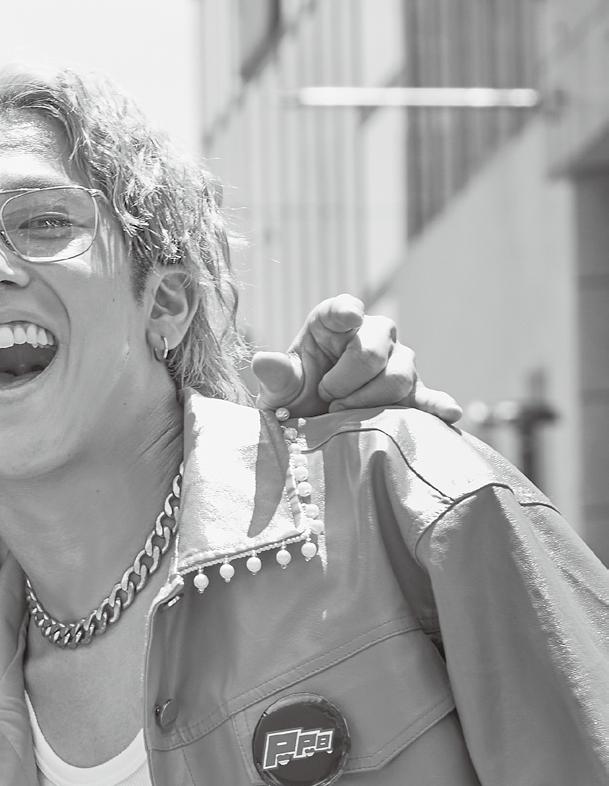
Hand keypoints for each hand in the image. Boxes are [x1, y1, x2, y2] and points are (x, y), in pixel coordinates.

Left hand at [252, 294, 461, 421]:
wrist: (314, 430)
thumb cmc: (294, 400)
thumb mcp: (279, 390)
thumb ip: (276, 375)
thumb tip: (263, 361)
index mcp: (333, 324)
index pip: (343, 307)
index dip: (346, 312)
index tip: (346, 319)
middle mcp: (370, 335)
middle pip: (375, 347)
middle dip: (349, 377)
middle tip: (328, 399)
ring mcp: (395, 363)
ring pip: (400, 373)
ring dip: (372, 398)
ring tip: (347, 414)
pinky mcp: (413, 393)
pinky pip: (428, 396)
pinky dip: (438, 404)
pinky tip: (449, 413)